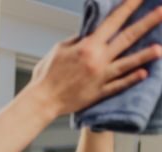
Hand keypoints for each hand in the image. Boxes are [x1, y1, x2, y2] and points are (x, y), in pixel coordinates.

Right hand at [30, 0, 161, 116]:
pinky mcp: (98, 93)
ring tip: (160, 48)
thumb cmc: (46, 76)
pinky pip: (118, 85)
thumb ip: (78, 40)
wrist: (42, 101)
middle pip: (127, 38)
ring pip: (128, 63)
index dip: (129, 6)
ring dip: (145, 54)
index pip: (113, 20)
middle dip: (147, 23)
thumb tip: (91, 33)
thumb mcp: (59, 50)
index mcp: (87, 46)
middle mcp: (98, 59)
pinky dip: (131, 79)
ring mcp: (100, 77)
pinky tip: (144, 73)